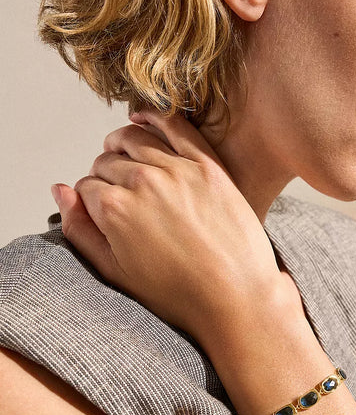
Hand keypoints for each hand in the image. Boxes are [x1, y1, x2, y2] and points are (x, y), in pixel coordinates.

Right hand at [51, 109, 283, 345]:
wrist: (237, 297)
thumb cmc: (179, 294)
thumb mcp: (115, 272)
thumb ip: (80, 229)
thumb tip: (60, 190)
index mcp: (114, 209)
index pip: (86, 186)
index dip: (91, 198)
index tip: (104, 209)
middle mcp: (142, 181)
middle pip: (108, 161)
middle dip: (106, 174)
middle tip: (118, 189)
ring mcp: (178, 170)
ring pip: (135, 138)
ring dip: (122, 142)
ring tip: (122, 151)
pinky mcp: (209, 165)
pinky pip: (175, 126)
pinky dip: (154, 117)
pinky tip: (143, 118)